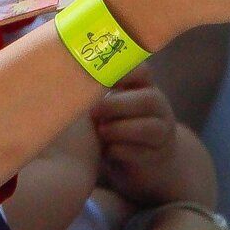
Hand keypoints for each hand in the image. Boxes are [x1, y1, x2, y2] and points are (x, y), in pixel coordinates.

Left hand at [92, 69, 180, 205]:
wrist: (142, 159)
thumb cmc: (116, 122)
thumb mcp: (111, 103)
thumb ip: (98, 90)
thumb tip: (66, 79)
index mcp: (144, 86)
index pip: (142, 70)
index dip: (123, 71)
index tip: (101, 79)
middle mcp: (158, 106)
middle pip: (148, 100)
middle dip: (118, 105)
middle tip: (94, 112)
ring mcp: (162, 132)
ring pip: (149, 128)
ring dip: (120, 130)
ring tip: (101, 131)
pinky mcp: (157, 157)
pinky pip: (143, 154)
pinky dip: (121, 151)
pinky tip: (107, 151)